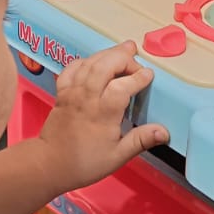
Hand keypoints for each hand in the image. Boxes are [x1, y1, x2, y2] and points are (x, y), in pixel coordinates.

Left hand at [39, 41, 168, 188]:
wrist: (49, 164)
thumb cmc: (84, 162)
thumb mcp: (118, 156)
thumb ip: (141, 140)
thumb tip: (163, 132)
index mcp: (103, 113)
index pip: (123, 86)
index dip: (138, 77)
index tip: (149, 75)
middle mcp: (86, 97)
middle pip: (105, 65)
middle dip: (123, 57)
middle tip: (137, 59)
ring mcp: (72, 92)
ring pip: (90, 63)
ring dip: (107, 54)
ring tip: (123, 49)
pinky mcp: (62, 92)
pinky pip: (72, 68)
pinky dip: (85, 61)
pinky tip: (95, 61)